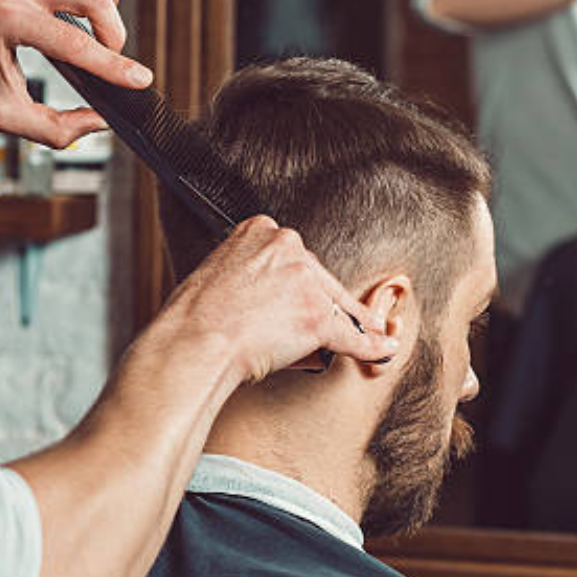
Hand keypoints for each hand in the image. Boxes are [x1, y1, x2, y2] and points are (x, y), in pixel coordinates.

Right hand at [145, 216, 399, 382]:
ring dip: (344, 326)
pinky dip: (371, 346)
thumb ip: (246, 273)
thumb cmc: (192, 320)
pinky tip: (383, 347)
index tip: (293, 300)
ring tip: (350, 338)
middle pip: (320, 281)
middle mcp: (287, 247)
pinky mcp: (318, 318)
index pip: (295, 258)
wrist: (194, 345)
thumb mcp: (215, 274)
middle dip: (319, 306)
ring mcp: (305, 282)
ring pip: (336, 307)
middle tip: (305, 329)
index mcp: (259, 229)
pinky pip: (353, 336)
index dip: (296, 287)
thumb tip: (262, 295)